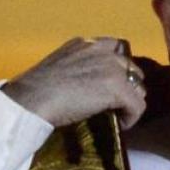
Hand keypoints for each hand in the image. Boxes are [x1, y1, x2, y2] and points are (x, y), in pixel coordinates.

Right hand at [3, 37, 146, 128]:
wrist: (31, 100)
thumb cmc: (35, 90)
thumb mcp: (60, 67)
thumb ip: (79, 68)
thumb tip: (90, 87)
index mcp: (85, 43)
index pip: (116, 48)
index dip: (119, 68)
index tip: (112, 85)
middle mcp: (102, 50)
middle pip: (131, 67)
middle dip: (128, 86)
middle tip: (117, 104)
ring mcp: (112, 68)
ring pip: (138, 87)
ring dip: (130, 102)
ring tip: (118, 115)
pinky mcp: (118, 88)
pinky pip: (137, 106)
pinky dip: (132, 118)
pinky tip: (120, 125)